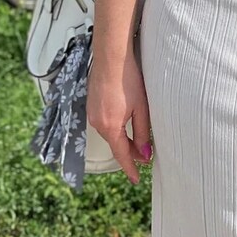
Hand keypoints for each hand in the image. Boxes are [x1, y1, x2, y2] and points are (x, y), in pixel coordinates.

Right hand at [87, 55, 151, 184]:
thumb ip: (143, 133)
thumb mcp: (141, 108)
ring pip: (109, 134)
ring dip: (122, 140)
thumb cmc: (129, 79)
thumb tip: (145, 154)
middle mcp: (97, 123)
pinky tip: (123, 124)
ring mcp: (92, 113)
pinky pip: (103, 123)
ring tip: (136, 143)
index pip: (121, 155)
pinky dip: (114, 128)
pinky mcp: (91, 104)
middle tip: (144, 158)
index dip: (130, 168)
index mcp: (110, 127)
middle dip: (129, 153)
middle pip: (115, 145)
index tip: (137, 179)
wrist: (111, 56)